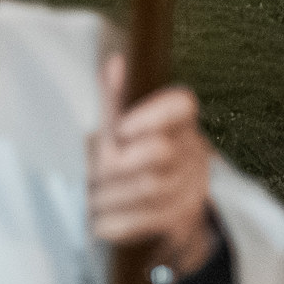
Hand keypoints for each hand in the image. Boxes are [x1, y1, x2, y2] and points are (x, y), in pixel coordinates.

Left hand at [91, 59, 218, 277]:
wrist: (155, 214)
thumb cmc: (131, 160)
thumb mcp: (121, 131)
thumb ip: (117, 98)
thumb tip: (116, 61)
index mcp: (179, 123)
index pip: (182, 104)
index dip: (152, 115)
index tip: (120, 129)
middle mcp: (194, 152)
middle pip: (160, 151)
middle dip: (118, 163)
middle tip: (93, 172)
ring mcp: (194, 187)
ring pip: (152, 187)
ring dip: (112, 195)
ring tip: (90, 200)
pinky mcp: (185, 219)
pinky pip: (150, 219)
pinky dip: (118, 222)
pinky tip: (99, 223)